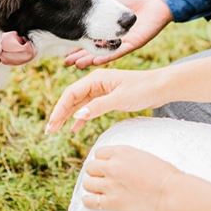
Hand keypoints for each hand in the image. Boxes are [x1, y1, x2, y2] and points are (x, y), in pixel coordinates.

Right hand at [45, 68, 164, 132]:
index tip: (52, 123)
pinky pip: (88, 108)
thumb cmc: (142, 89)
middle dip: (59, 114)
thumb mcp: (119, 99)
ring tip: (56, 130)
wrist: (161, 88)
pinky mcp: (107, 98)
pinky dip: (81, 118)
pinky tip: (74, 128)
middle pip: (71, 99)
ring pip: (78, 104)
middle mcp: (95, 83)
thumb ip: (97, 107)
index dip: (59, 109)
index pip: (70, 94)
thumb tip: (77, 115)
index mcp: (96, 79)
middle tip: (49, 130)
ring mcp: (101, 91)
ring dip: (67, 117)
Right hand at [65, 0, 172, 68]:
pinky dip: (107, 56)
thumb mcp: (109, 0)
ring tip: (78, 64)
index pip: (87, 37)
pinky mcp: (134, 44)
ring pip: (104, 53)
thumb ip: (95, 7)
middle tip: (66, 62)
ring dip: (90, 59)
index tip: (62, 50)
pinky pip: (119, 52)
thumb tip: (75, 5)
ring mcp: (122, 42)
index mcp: (105, 28)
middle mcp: (112, 38)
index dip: (75, 44)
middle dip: (79, 55)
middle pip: (93, 49)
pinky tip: (96, 60)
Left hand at [81, 145, 182, 210]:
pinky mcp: (112, 202)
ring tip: (99, 190)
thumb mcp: (144, 156)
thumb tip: (120, 162)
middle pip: (90, 167)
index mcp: (121, 152)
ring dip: (92, 187)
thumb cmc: (165, 174)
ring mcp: (110, 185)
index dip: (102, 160)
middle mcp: (112, 166)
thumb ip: (127, 158)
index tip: (106, 167)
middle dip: (96, 173)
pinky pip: (89, 201)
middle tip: (103, 179)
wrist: (172, 193)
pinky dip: (89, 201)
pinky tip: (94, 202)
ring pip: (87, 183)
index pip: (99, 153)